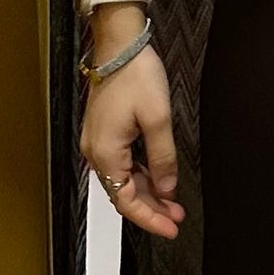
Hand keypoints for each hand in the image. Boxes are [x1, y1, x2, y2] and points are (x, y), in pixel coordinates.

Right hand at [80, 47, 184, 240]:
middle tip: (177, 218)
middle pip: (123, 194)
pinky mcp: (104, 133)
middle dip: (151, 209)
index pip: (126, 201)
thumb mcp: (158, 119)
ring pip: (123, 180)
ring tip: (173, 203)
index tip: (171, 228)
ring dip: (148, 193)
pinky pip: (122, 164)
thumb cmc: (135, 75)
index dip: (149, 219)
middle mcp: (96, 152)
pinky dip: (141, 176)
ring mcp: (98, 142)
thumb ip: (163, 159)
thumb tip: (167, 188)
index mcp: (106, 153)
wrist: (119, 45)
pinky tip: (159, 179)